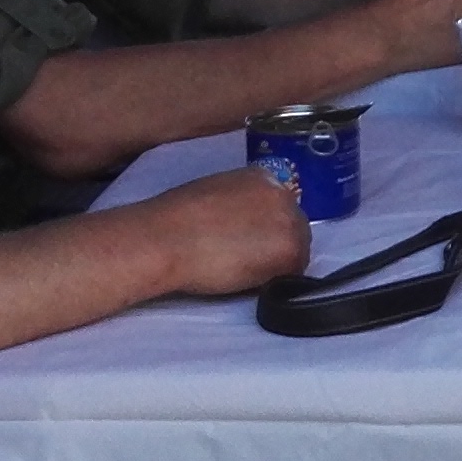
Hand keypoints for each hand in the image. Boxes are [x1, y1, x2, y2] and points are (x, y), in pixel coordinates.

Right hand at [147, 165, 316, 295]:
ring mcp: (291, 222)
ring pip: (296, 253)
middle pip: (293, 230)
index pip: (278, 210)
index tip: (248, 245)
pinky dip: (272, 282)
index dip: (265, 232)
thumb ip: (240, 205)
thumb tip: (247, 226)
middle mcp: (284, 194)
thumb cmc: (174, 220)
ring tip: (240, 273)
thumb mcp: (215, 195)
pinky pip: (291, 275)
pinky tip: (245, 281)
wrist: (165, 238)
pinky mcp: (291, 252)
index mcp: (263, 178)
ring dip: (275, 266)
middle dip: (274, 249)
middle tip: (245, 263)